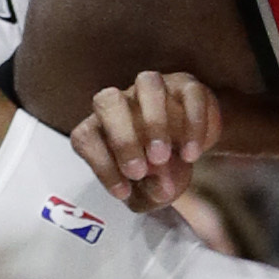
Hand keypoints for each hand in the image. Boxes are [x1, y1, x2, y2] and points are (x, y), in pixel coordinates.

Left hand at [71, 71, 223, 214]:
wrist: (191, 149)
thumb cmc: (159, 170)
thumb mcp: (150, 193)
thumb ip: (150, 194)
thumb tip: (162, 188)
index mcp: (103, 127)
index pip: (86, 137)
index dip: (100, 165)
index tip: (123, 191)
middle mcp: (124, 102)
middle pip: (106, 100)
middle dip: (122, 138)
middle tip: (139, 171)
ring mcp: (156, 90)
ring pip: (147, 84)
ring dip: (154, 122)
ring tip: (164, 158)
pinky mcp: (188, 87)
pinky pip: (190, 95)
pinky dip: (192, 124)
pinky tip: (192, 153)